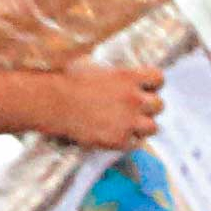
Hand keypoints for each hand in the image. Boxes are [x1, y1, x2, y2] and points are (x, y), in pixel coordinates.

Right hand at [33, 63, 167, 151]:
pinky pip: (135, 144)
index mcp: (128, 77)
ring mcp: (127, 121)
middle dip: (147, 107)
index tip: (144, 87)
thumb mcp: (94, 66)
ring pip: (153, 127)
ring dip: (141, 126)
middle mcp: (133, 99)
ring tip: (126, 124)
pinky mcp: (118, 140)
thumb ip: (114, 73)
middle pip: (159, 105)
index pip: (159, 79)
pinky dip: (126, 141)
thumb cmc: (66, 80)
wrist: (51, 102)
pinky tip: (113, 134)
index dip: (152, 84)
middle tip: (133, 108)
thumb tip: (120, 74)